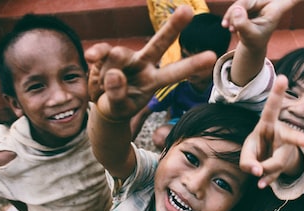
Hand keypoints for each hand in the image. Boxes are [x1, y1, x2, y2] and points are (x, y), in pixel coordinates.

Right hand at [84, 5, 216, 120]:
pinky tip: (91, 57)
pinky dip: (97, 54)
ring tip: (109, 78)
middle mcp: (144, 64)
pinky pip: (103, 51)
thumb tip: (115, 72)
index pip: (174, 72)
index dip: (192, 64)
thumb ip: (118, 94)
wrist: (103, 104)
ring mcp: (127, 58)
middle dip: (172, 27)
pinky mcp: (108, 55)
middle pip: (159, 43)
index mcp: (154, 80)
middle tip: (187, 10)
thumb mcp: (120, 107)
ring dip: (112, 65)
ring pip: (121, 54)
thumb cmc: (119, 106)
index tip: (212, 56)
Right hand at [222, 0, 300, 49]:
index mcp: (275, 9)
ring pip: (241, 2)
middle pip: (249, 0)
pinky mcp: (248, 3)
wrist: (251, 43)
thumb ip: (243, 24)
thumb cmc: (255, 41)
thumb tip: (236, 10)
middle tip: (231, 27)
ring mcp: (257, 2)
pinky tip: (228, 26)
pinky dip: (230, 15)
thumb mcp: (250, 36)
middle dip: (237, 11)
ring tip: (231, 29)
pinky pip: (236, 5)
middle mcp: (268, 2)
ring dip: (232, 15)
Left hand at [240, 75, 303, 187]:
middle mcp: (282, 134)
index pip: (272, 108)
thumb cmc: (257, 149)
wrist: (268, 160)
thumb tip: (257, 173)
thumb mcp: (247, 152)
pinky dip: (267, 180)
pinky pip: (277, 174)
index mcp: (268, 124)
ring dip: (264, 170)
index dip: (277, 93)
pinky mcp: (288, 163)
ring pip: (278, 162)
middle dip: (300, 140)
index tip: (283, 78)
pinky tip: (262, 184)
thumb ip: (246, 162)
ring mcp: (287, 149)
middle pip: (291, 137)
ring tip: (256, 173)